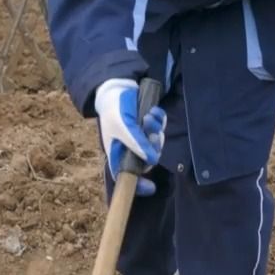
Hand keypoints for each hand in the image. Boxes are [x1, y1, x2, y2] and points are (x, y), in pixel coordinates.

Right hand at [93, 78, 166, 195]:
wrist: (116, 87)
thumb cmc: (114, 110)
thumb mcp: (123, 127)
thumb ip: (136, 144)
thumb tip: (153, 160)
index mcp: (118, 154)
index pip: (128, 177)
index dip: (139, 186)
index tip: (151, 188)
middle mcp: (130, 149)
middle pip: (149, 159)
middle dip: (153, 145)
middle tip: (150, 130)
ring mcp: (140, 138)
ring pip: (156, 144)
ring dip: (156, 130)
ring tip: (149, 116)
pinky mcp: (148, 126)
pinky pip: (160, 129)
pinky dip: (160, 121)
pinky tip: (154, 110)